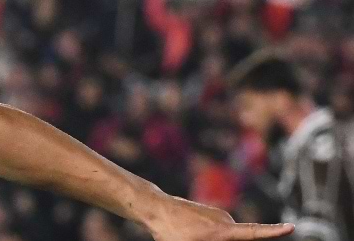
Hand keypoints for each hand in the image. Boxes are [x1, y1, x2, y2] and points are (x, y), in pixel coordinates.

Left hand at [143, 196, 292, 240]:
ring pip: (226, 236)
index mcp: (223, 229)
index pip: (253, 232)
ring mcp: (219, 215)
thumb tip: (226, 237)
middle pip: (237, 240)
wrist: (155, 208)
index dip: (273, 232)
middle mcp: (225, 220)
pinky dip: (212, 236)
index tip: (291, 227)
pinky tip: (192, 234)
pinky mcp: (212, 214)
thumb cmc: (170, 232)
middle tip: (198, 238)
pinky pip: (218, 230)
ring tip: (190, 237)